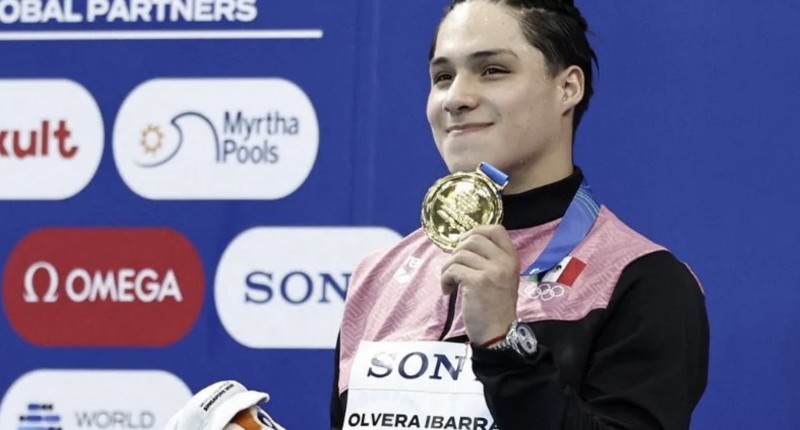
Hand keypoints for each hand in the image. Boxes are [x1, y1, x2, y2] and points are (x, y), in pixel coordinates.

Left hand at [440, 224, 518, 344]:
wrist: (498, 332)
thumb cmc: (496, 306)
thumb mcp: (502, 277)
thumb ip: (491, 260)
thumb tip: (464, 243)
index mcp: (512, 258)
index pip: (496, 229)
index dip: (476, 231)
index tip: (464, 244)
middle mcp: (504, 261)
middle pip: (473, 239)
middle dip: (457, 251)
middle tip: (454, 267)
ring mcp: (492, 271)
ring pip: (459, 255)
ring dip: (447, 267)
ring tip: (449, 282)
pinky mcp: (477, 282)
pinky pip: (453, 269)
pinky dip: (445, 279)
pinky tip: (448, 290)